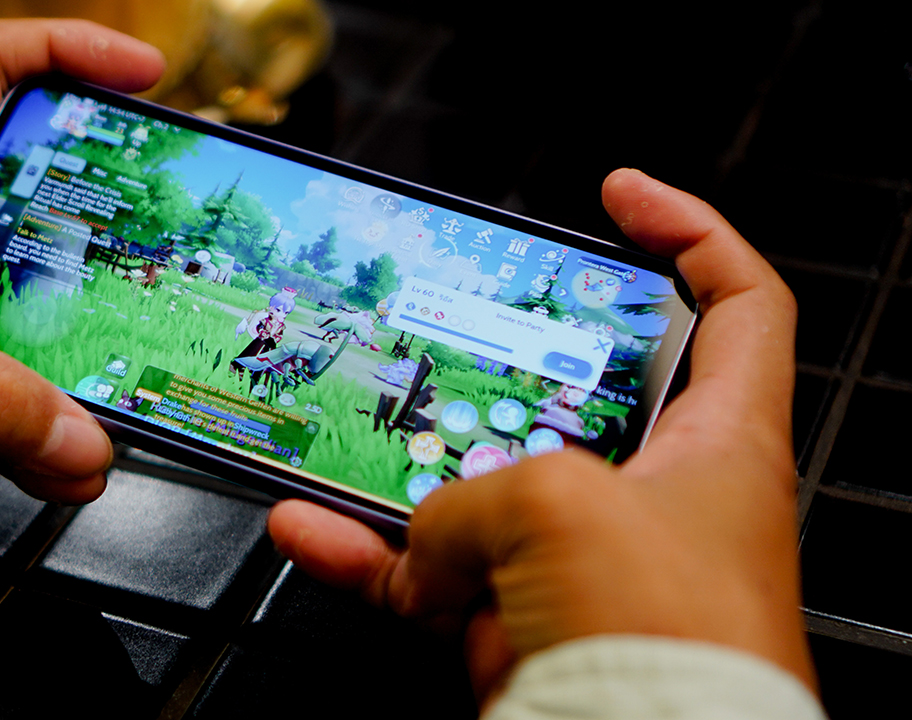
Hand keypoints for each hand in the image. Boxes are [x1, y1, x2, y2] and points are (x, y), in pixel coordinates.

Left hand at [0, 20, 163, 516]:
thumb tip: (78, 437)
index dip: (71, 53)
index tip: (143, 74)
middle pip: (42, 201)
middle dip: (111, 217)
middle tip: (171, 239)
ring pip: (37, 315)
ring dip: (87, 346)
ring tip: (138, 364)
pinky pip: (10, 405)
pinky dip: (45, 436)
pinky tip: (69, 459)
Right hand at [268, 169, 812, 707]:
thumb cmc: (663, 637)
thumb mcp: (562, 507)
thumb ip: (480, 490)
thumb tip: (431, 538)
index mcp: (721, 443)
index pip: (736, 302)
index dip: (685, 231)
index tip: (620, 195)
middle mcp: (653, 499)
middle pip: (575, 389)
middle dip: (503, 352)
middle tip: (453, 319)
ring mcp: (577, 564)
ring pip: (475, 486)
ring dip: (403, 463)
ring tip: (353, 421)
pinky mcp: (516, 621)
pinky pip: (423, 573)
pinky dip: (365, 553)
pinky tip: (310, 528)